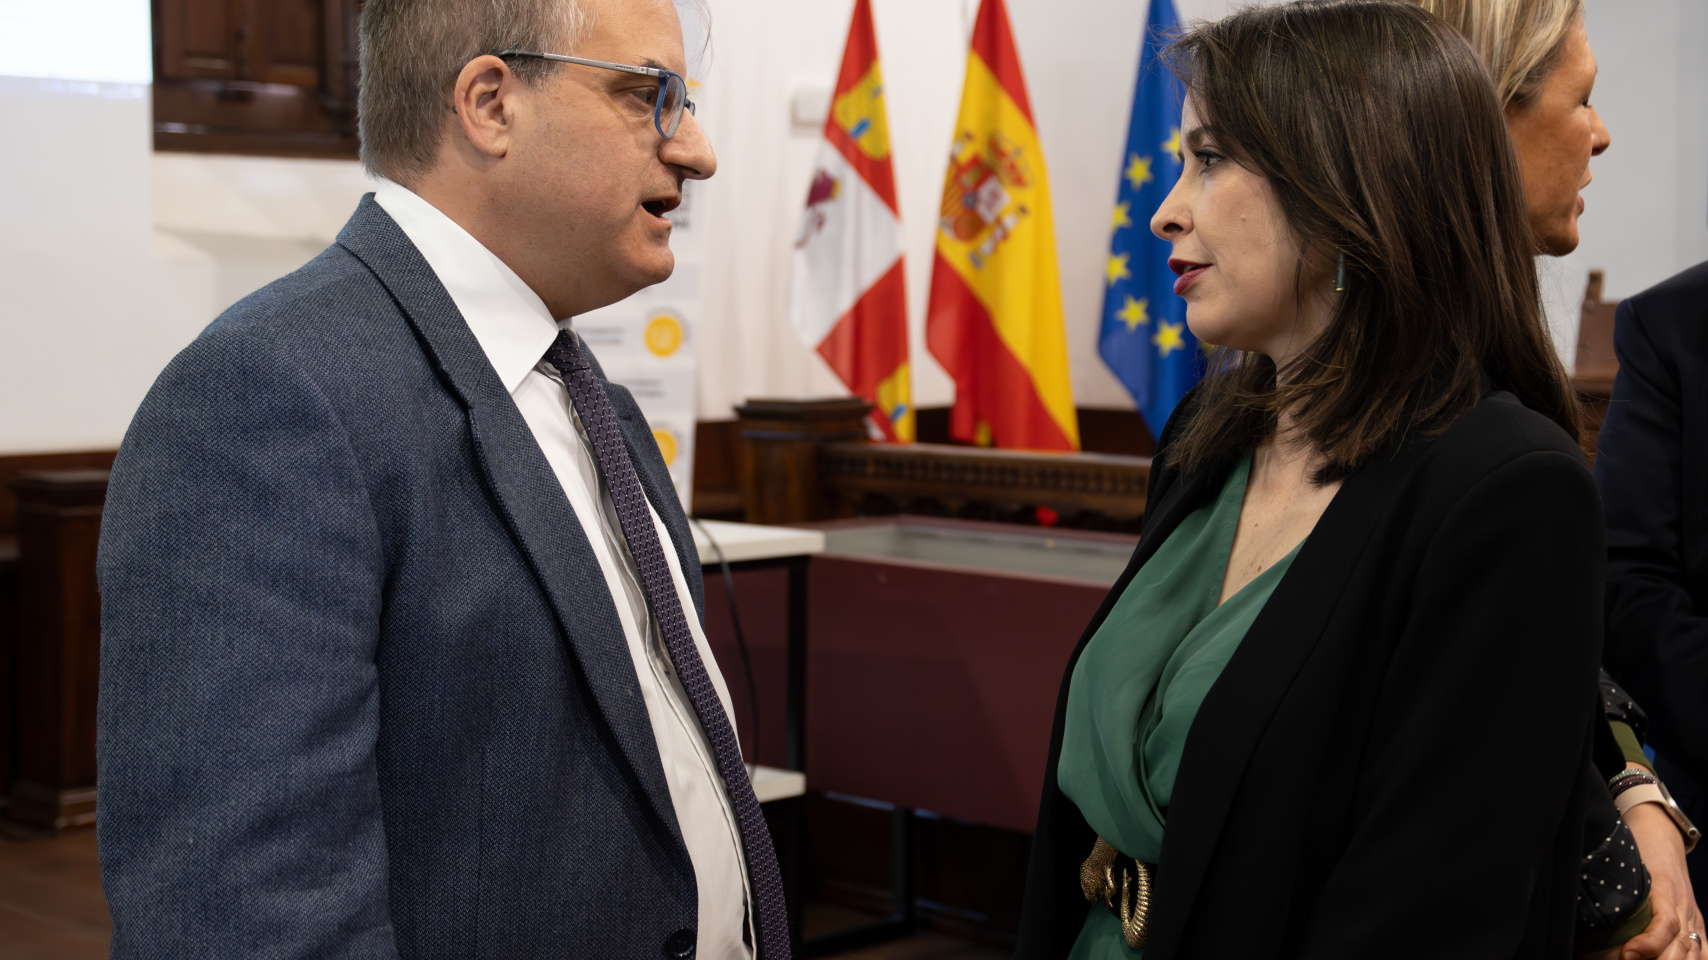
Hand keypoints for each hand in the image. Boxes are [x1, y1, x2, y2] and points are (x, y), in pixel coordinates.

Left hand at [1621, 797, 1703, 959]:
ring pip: (1693, 950)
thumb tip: (1577, 909)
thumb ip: (1608, 886)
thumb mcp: (1622, 864)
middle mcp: (1683, 905)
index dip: (1649, 944)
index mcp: (1663, 890)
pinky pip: (1703, 949)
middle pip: (1681, 944)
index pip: (1665, 924)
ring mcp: (1692, 915)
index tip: (1627, 955)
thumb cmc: (1636, 847)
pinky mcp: (1697, 921)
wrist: (1659, 832)